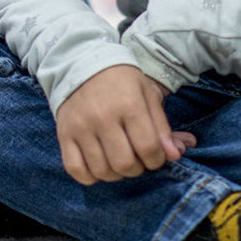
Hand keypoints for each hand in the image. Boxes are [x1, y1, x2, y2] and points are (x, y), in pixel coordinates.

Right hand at [53, 65, 195, 184]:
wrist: (82, 63)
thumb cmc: (121, 81)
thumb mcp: (147, 95)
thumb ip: (163, 127)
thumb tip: (175, 155)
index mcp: (129, 104)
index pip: (149, 148)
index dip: (157, 160)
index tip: (155, 155)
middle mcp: (103, 117)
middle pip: (125, 164)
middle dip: (138, 168)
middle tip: (137, 158)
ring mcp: (80, 127)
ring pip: (102, 170)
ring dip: (116, 174)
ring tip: (119, 161)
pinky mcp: (64, 135)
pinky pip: (76, 170)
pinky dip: (90, 176)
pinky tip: (99, 165)